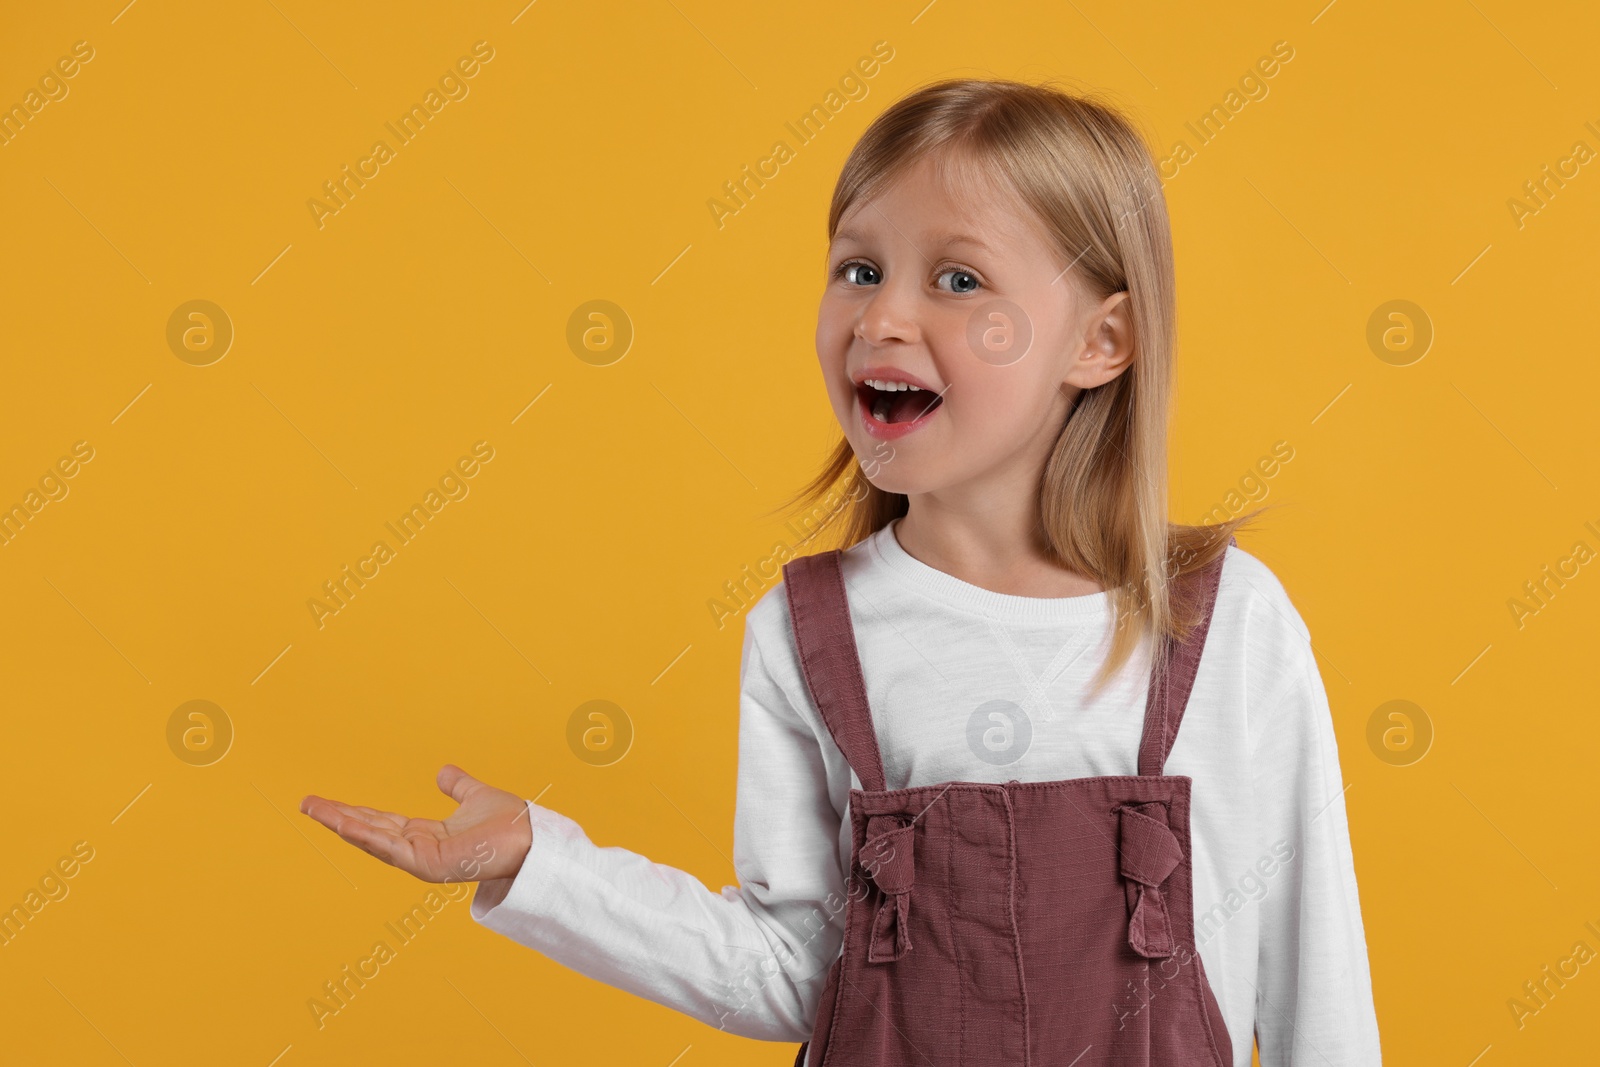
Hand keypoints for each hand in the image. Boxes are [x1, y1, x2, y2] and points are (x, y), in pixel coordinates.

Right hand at [300, 764, 532, 883]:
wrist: (531, 837)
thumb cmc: (509, 824)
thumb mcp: (474, 796)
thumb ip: (458, 786)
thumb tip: (443, 772)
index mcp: (425, 835)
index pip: (380, 822)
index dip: (352, 812)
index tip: (325, 802)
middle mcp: (418, 850)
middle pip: (368, 832)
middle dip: (336, 818)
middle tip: (305, 804)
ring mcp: (421, 860)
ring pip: (373, 841)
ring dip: (342, 824)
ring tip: (314, 809)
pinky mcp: (429, 865)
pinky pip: (391, 849)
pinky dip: (366, 836)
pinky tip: (344, 823)